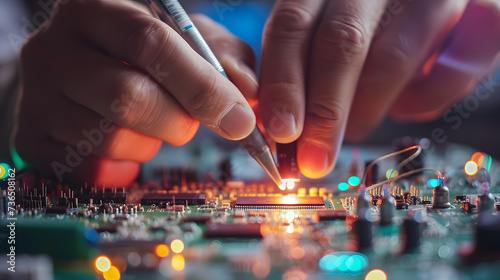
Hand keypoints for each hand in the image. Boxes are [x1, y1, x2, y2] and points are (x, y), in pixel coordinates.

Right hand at [13, 0, 257, 184]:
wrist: (79, 72)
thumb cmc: (140, 57)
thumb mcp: (186, 42)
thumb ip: (223, 61)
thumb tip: (248, 97)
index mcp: (97, 11)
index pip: (152, 45)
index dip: (201, 87)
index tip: (238, 119)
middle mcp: (55, 49)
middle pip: (130, 97)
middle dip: (179, 122)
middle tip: (189, 123)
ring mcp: (37, 96)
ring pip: (113, 138)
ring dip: (150, 143)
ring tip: (148, 125)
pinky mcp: (31, 138)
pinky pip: (93, 170)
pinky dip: (124, 166)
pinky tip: (124, 144)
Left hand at [259, 0, 499, 177]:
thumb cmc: (369, 25)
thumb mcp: (327, 32)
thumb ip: (303, 66)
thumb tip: (281, 127)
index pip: (292, 26)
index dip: (283, 82)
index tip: (280, 132)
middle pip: (341, 43)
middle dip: (325, 111)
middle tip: (314, 158)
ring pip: (391, 57)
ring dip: (369, 108)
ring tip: (358, 128)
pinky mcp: (480, 10)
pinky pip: (456, 66)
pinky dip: (428, 98)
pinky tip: (408, 107)